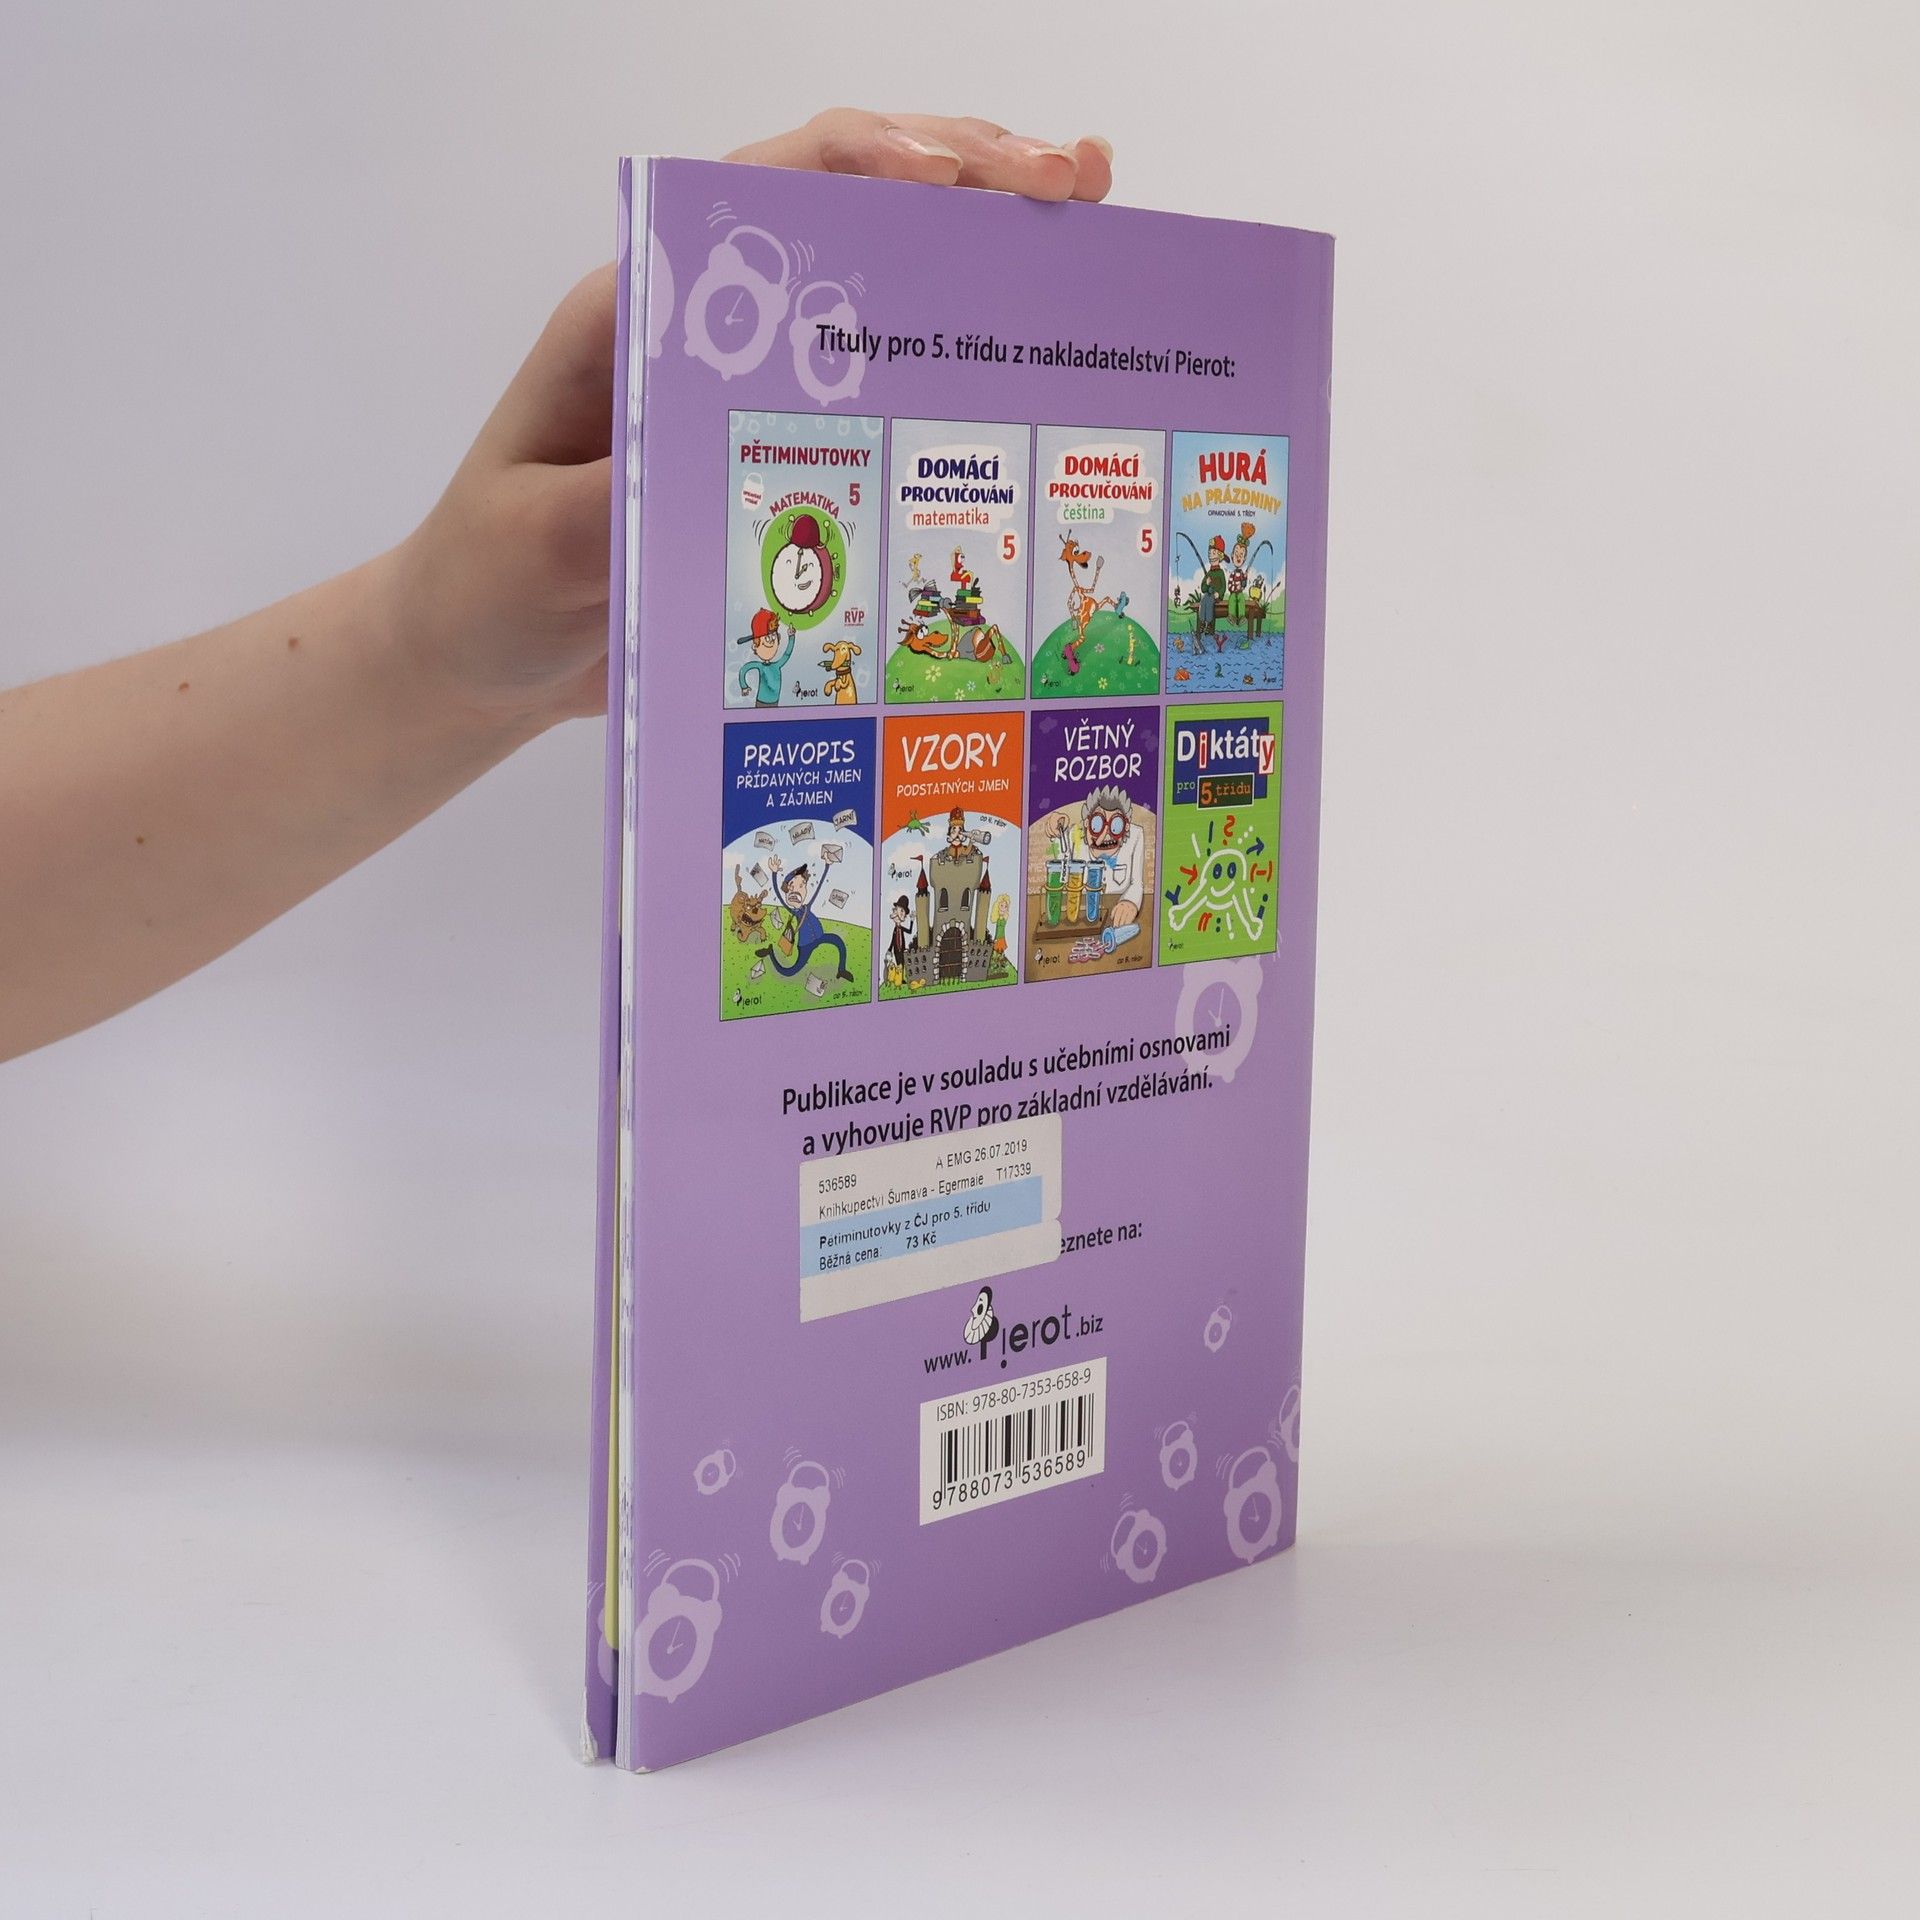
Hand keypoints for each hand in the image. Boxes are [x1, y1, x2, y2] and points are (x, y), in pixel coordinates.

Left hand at [390, 111, 1112, 732]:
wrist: (480, 657)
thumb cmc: (485, 585)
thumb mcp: (534, 546)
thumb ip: (614, 506)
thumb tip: (719, 481)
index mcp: (646, 310)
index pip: (771, 192)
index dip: (876, 165)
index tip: (966, 179)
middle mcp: (714, 329)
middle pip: (854, 212)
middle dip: (972, 176)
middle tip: (1080, 182)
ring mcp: (757, 389)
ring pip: (887, 285)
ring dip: (988, 247)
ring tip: (1091, 224)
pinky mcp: (788, 455)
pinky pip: (891, 388)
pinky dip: (968, 360)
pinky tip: (1038, 359)